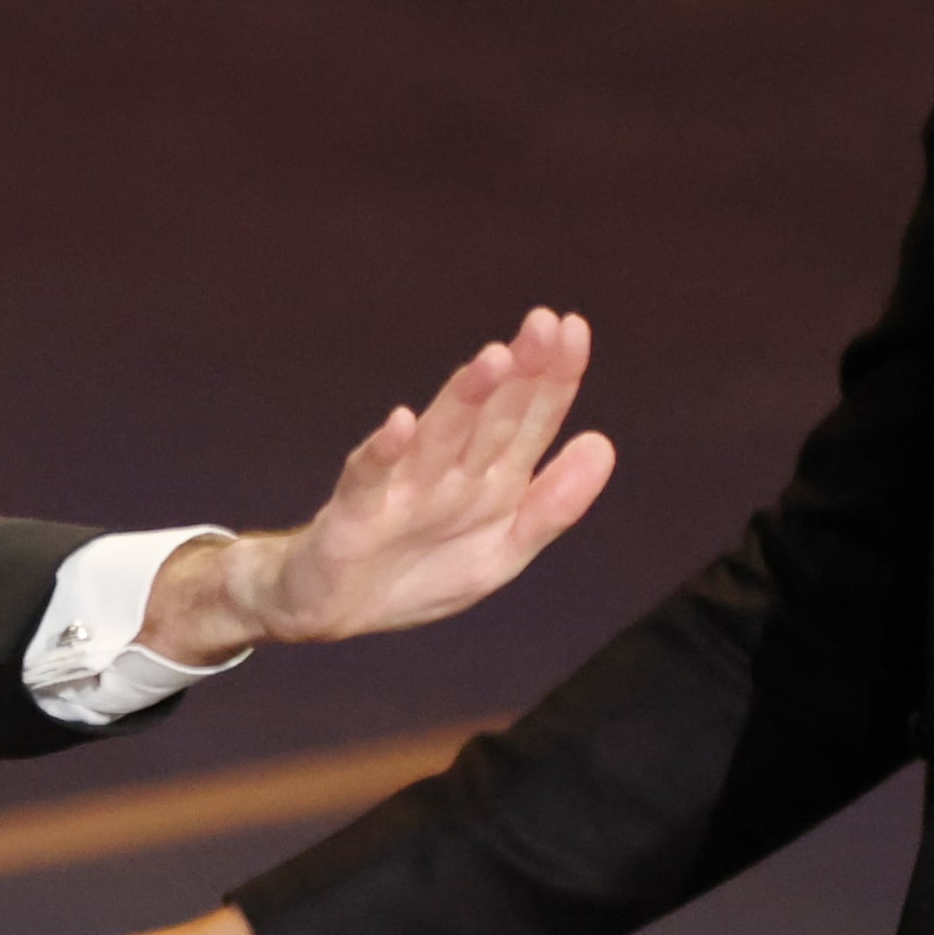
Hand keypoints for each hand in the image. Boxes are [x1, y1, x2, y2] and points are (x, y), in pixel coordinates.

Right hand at [137, 309, 614, 658]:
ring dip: (464, 400)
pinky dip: (383, 452)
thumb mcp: (501, 553)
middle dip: (520, 373)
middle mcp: (450, 473)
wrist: (330, 611)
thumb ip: (552, 506)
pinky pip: (368, 478)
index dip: (553, 379)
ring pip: (439, 438)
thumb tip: (603, 443)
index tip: (573, 329)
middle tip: (543, 323)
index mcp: (491, 480)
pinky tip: (400, 425)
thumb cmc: (416, 573)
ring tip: (493, 360)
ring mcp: (401, 489)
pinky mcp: (353, 514)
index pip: (530, 421)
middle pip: (491, 419)